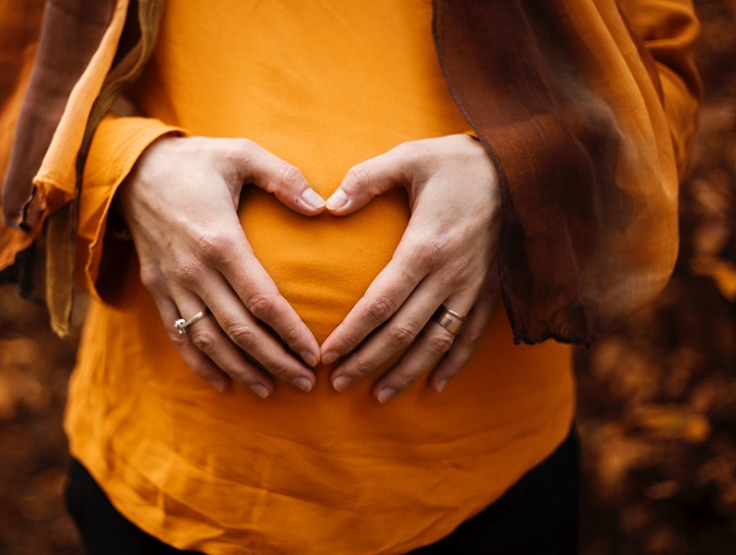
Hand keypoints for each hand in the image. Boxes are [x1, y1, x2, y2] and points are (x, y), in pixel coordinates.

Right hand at [117, 136, 324, 397]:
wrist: (131, 170)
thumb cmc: (195, 162)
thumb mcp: (241, 153)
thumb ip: (284, 177)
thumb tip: (322, 207)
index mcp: (220, 241)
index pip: (262, 301)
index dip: (290, 332)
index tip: (315, 354)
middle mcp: (195, 271)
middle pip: (239, 331)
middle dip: (275, 362)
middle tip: (306, 383)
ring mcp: (173, 284)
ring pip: (209, 342)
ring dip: (241, 370)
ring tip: (271, 390)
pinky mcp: (157, 290)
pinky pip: (178, 336)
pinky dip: (200, 364)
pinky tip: (223, 384)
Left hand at [320, 134, 499, 402]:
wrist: (526, 167)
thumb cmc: (460, 162)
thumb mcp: (410, 157)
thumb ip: (366, 179)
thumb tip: (328, 204)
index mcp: (424, 247)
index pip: (380, 303)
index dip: (351, 334)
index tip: (327, 356)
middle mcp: (450, 276)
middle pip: (402, 332)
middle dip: (368, 361)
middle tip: (338, 384)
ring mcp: (474, 288)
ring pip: (436, 342)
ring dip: (406, 372)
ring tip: (379, 396)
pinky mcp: (492, 291)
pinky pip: (471, 336)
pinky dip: (453, 363)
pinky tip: (435, 385)